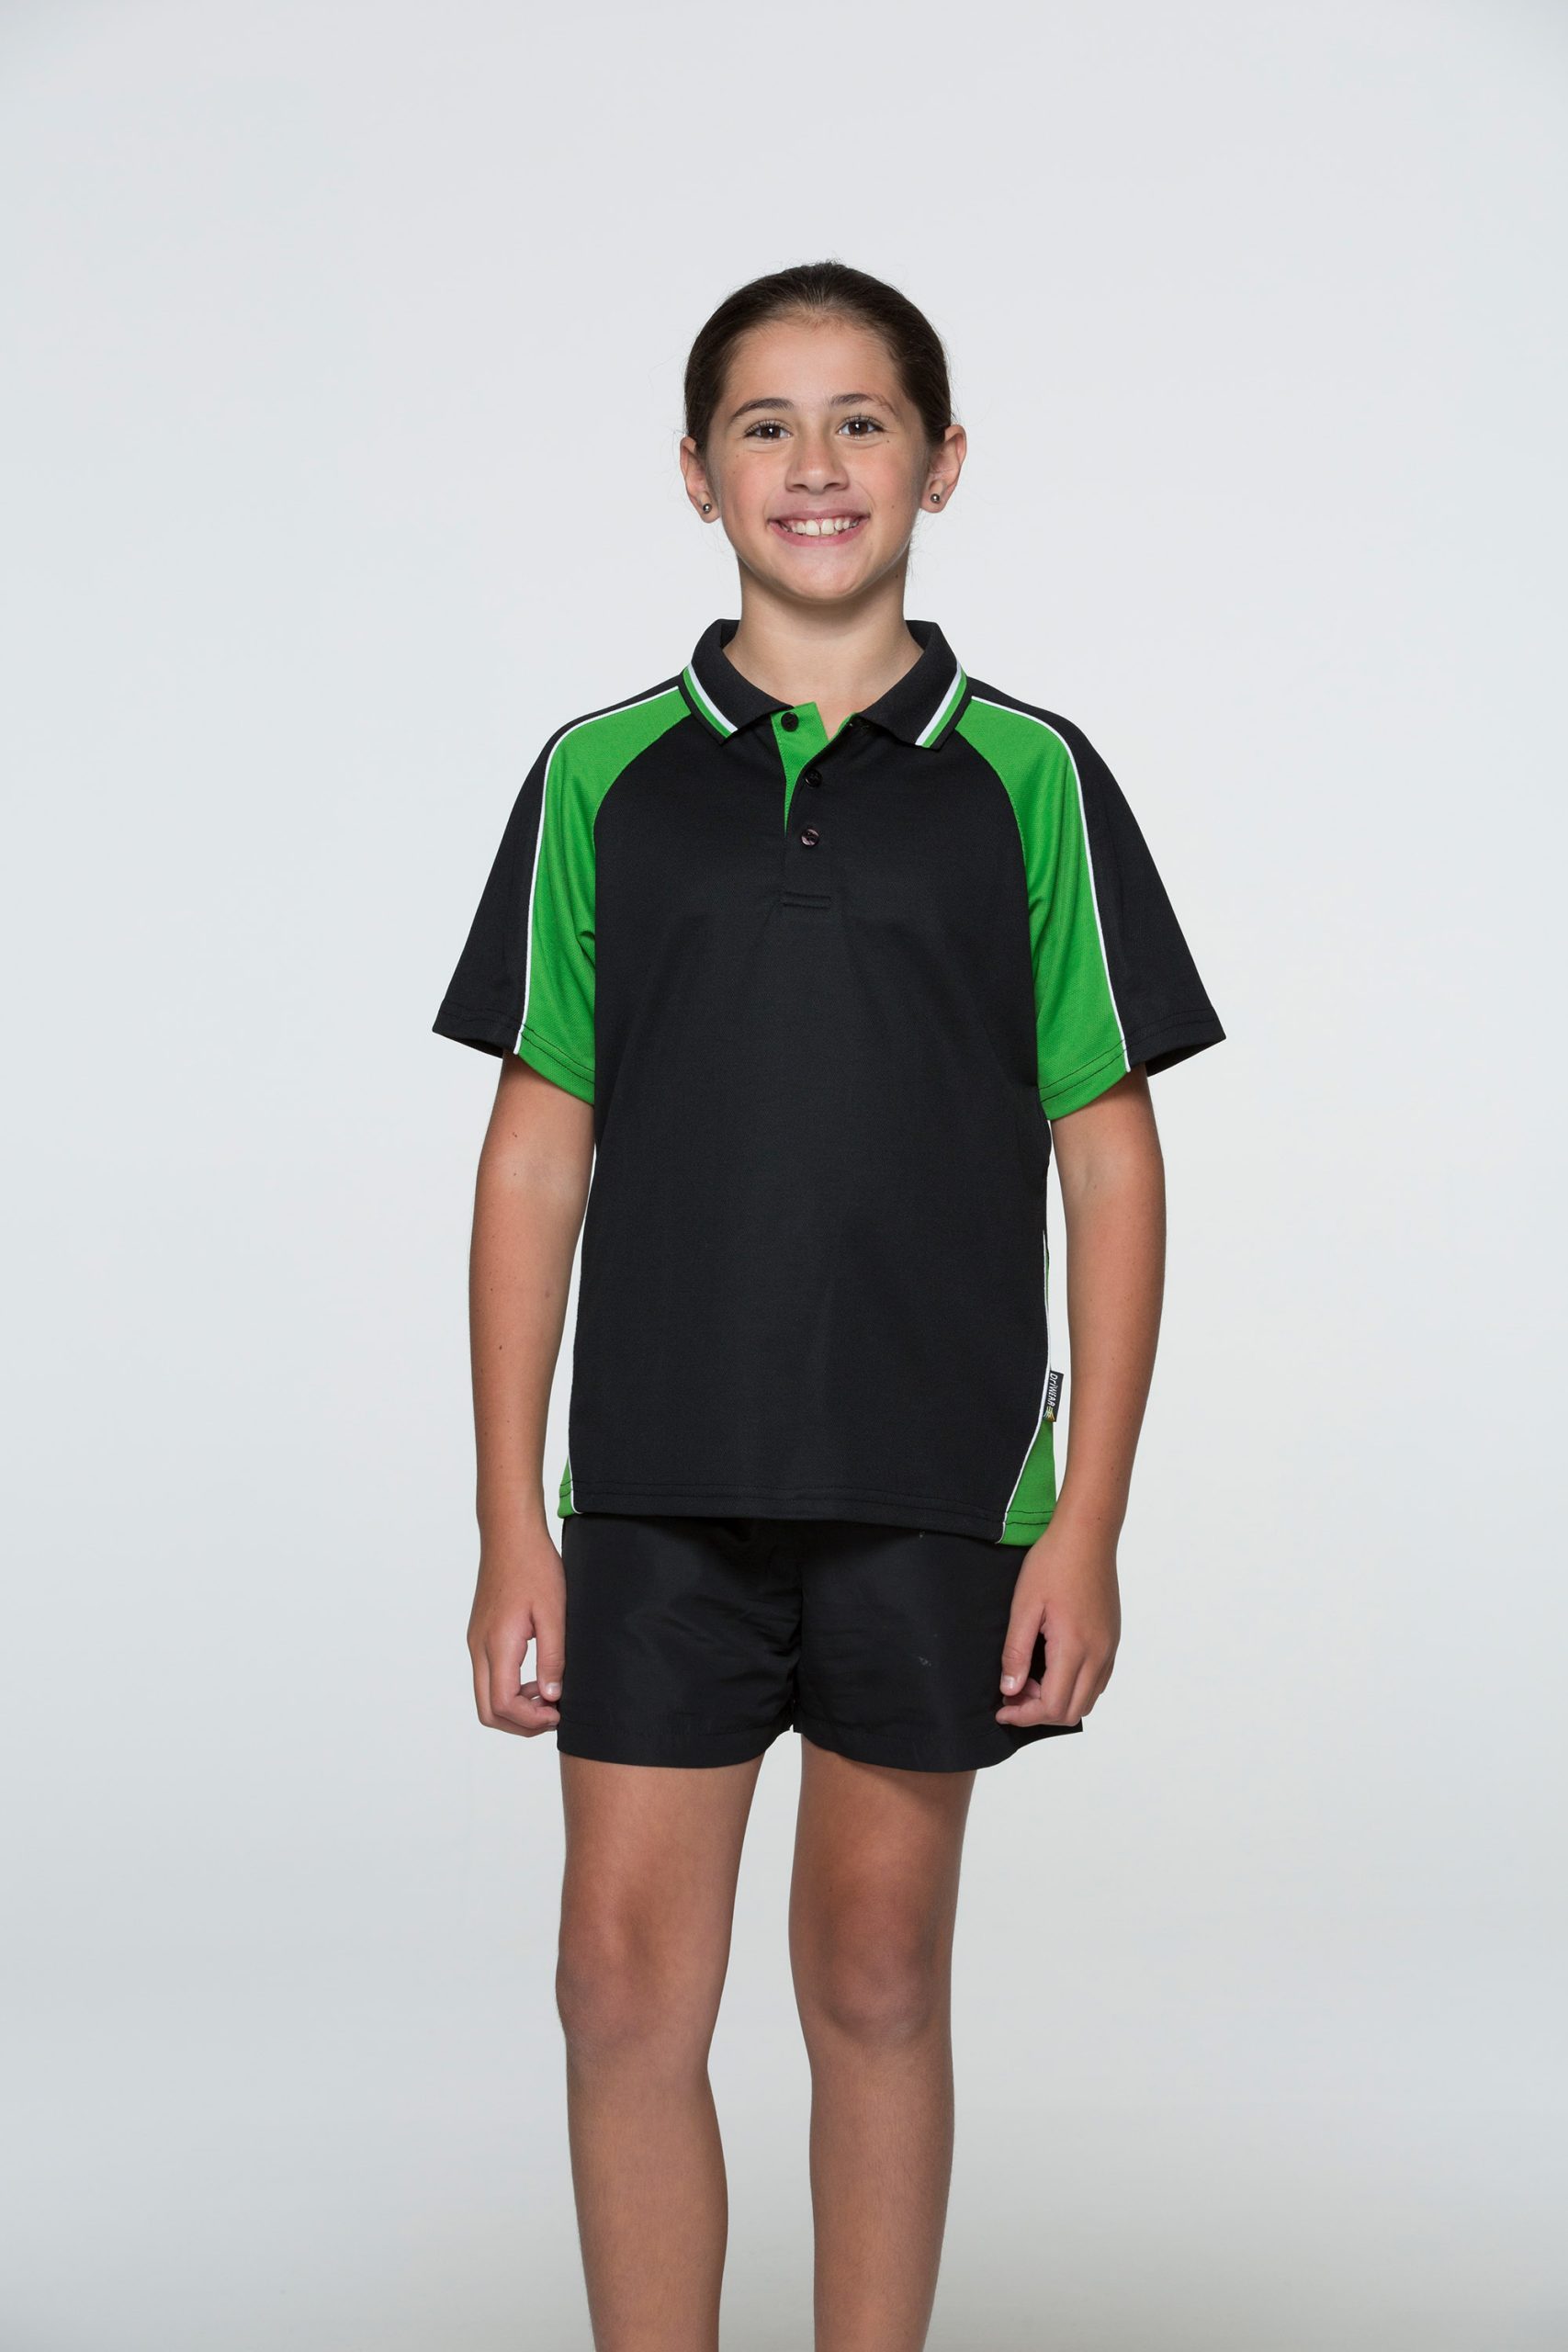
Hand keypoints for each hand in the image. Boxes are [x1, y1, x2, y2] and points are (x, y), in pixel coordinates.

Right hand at [466, 1526, 565, 1736]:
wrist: (510, 1535)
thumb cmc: (534, 1567)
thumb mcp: (553, 1613)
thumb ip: (553, 1658)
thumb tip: (552, 1697)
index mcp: (498, 1644)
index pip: (503, 1705)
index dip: (530, 1720)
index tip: (558, 1713)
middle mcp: (479, 1647)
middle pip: (488, 1710)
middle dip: (520, 1723)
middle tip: (553, 1715)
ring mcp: (476, 1642)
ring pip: (486, 1696)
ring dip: (515, 1706)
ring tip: (549, 1695)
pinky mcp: (480, 1635)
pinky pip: (488, 1676)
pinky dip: (510, 1688)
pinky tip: (537, 1676)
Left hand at [996, 1514, 1121, 1728]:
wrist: (1087, 1536)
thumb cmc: (1053, 1563)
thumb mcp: (1024, 1606)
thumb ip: (1016, 1652)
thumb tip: (1010, 1689)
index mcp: (1074, 1648)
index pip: (1053, 1706)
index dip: (1024, 1714)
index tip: (1002, 1707)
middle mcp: (1099, 1654)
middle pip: (1072, 1712)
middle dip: (1039, 1712)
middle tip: (1013, 1692)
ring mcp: (1109, 1648)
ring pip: (1088, 1699)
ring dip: (1058, 1700)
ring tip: (1030, 1679)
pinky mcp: (1112, 1639)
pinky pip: (1097, 1681)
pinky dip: (1075, 1687)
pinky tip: (1052, 1668)